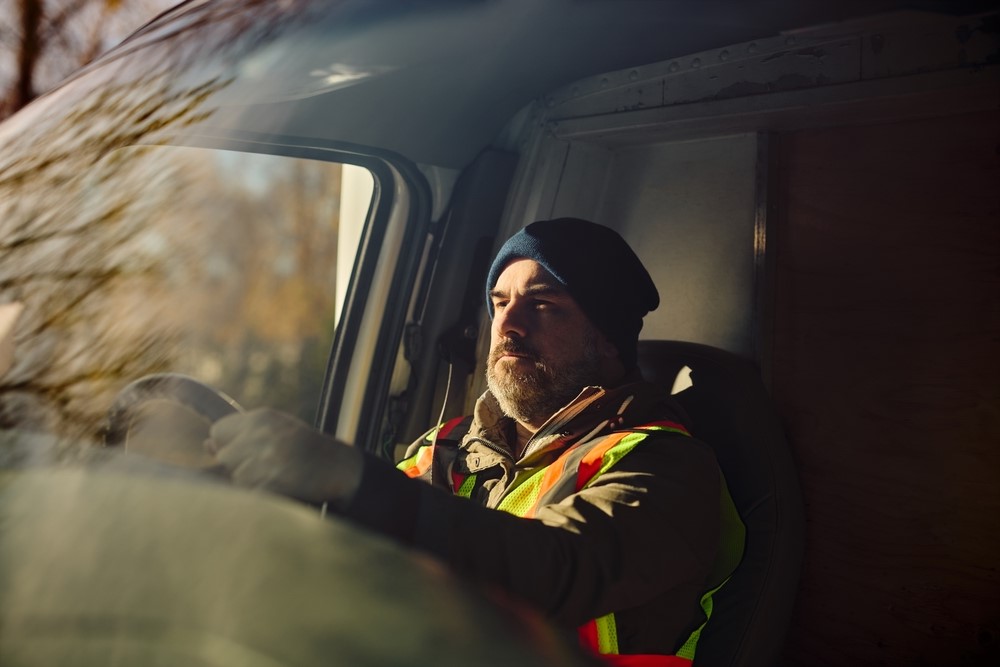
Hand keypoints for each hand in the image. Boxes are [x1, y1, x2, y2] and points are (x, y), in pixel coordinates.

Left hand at [206, 408, 362, 506]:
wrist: (340, 469)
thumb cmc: (306, 451)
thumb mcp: (277, 431)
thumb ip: (243, 436)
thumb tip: (206, 445)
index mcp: (261, 418)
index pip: (218, 431)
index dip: (229, 445)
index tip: (249, 453)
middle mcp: (259, 435)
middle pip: (225, 458)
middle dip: (240, 467)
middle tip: (270, 468)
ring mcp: (263, 460)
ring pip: (236, 479)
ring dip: (252, 484)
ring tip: (279, 478)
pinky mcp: (268, 484)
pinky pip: (249, 495)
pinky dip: (261, 497)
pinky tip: (282, 489)